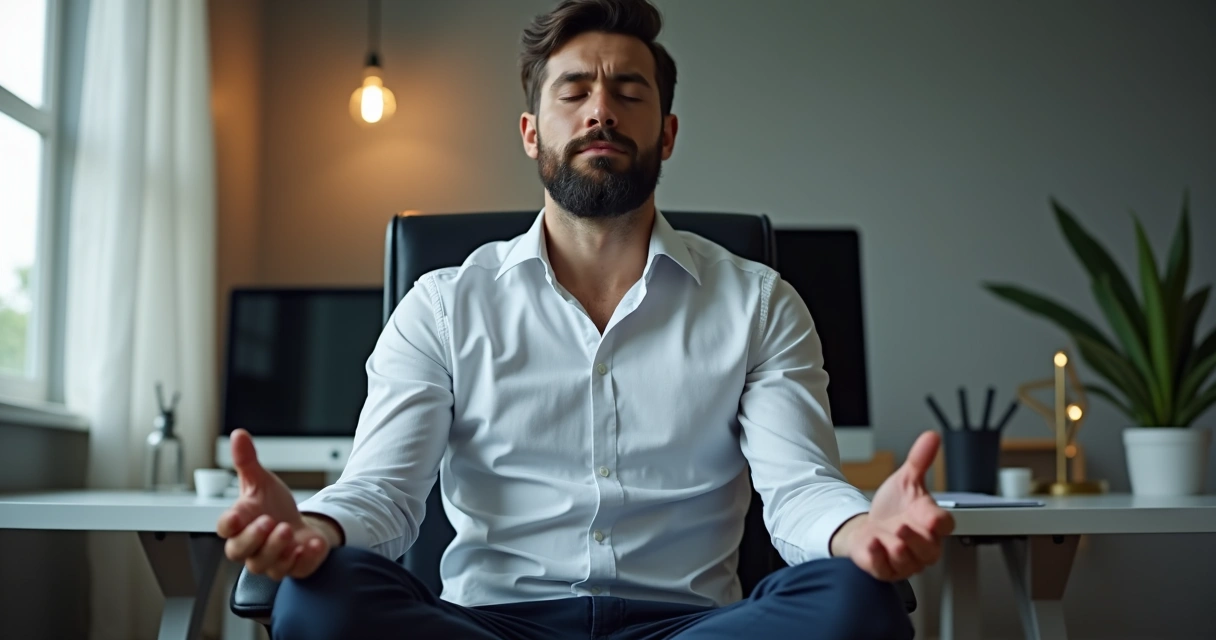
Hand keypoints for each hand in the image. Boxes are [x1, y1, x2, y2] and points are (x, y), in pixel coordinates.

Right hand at [215, 429, 333, 579]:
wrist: (299, 526)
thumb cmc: (273, 507)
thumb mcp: (261, 482)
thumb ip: (247, 462)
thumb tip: (239, 435)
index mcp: (240, 525)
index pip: (224, 529)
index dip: (228, 525)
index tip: (236, 516)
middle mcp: (251, 547)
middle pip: (241, 552)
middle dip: (254, 538)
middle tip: (269, 522)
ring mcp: (272, 560)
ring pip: (266, 564)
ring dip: (277, 548)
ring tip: (289, 529)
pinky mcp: (294, 567)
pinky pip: (296, 570)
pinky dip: (305, 559)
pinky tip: (312, 545)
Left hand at [834, 430, 954, 580]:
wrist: (869, 526)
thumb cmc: (893, 508)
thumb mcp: (906, 480)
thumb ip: (920, 460)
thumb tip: (932, 436)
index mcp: (930, 524)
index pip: (945, 526)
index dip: (940, 523)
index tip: (933, 517)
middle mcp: (921, 546)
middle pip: (929, 549)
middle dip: (916, 539)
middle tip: (902, 526)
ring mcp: (903, 560)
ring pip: (907, 561)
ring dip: (897, 548)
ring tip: (888, 536)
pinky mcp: (884, 569)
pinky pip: (884, 569)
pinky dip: (877, 558)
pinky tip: (872, 544)